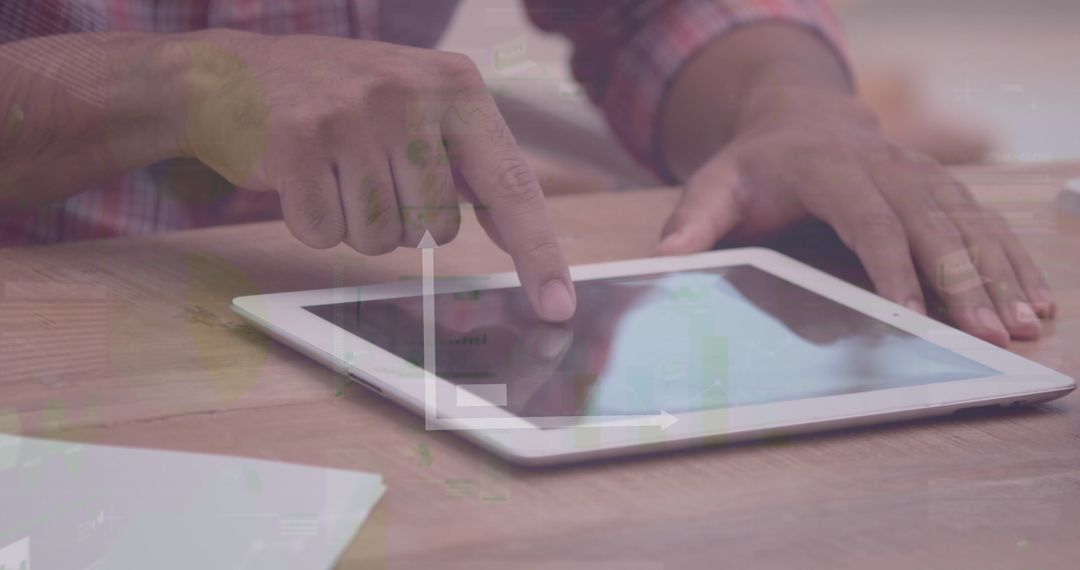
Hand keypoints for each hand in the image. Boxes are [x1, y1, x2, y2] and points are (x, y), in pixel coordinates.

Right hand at [173, 30, 574, 321]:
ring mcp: (351, 115)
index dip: (538, 253)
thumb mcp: (418, 105)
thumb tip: (517, 235)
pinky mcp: (298, 142)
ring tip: (333, 171)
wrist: (235, 72)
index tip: (559, 307)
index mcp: (455, 87)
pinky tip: (300, 176)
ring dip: (355, 223)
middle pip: (435, 230)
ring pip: (381, 239)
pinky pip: (325, 233)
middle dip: (401, 221)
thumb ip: (468, 162)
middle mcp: (410, 95)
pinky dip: (313, 222)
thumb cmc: (342, 99)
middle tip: (367, 171)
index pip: (512, 185)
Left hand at [657, 87, 1052, 346]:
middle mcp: (884, 166)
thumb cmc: (755, 165)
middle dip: (964, 282)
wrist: (799, 118)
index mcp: (829, 167)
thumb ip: (694, 220)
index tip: (913, 315)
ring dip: (999, 274)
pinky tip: (1036, 297)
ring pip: (969, 222)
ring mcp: (919, 173)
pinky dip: (1012, 258)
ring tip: (1023, 324)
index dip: (893, 267)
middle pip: (932, 224)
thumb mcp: (714, 184)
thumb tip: (667, 257)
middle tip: (989, 335)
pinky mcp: (941, 186)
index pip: (868, 220)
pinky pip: (986, 220)